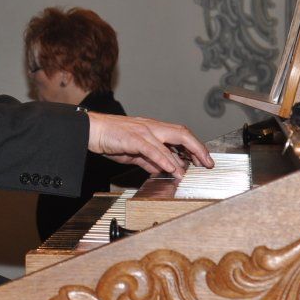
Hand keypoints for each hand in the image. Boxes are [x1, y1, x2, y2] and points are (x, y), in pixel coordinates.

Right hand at [86, 112, 213, 177]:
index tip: (204, 159)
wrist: (92, 130)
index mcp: (154, 129)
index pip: (181, 135)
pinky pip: (153, 149)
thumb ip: (150, 160)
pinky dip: (164, 159)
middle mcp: (152, 127)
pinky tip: (172, 168)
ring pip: (171, 140)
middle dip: (198, 148)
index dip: (195, 146)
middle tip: (207, 163)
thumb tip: (163, 170)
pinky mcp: (133, 138)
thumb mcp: (135, 152)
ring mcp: (144, 131)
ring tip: (191, 172)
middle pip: (182, 133)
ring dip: (183, 158)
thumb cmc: (111, 139)